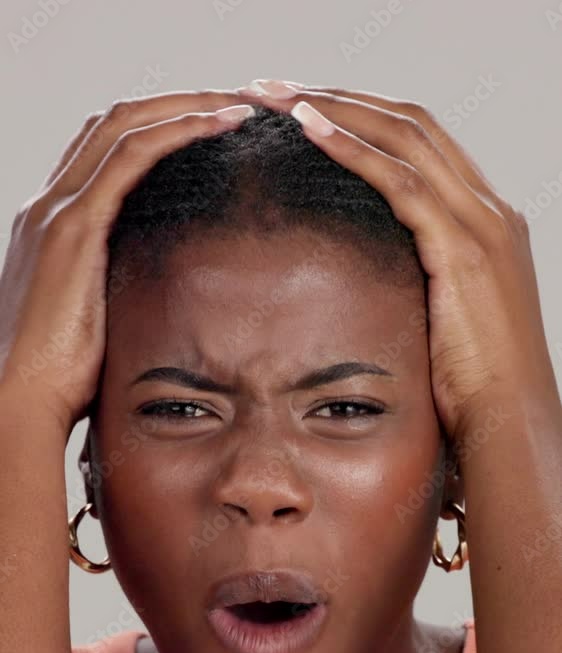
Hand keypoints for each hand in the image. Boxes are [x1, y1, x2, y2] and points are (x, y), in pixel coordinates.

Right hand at [0, 90, 253, 435]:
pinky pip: (130, 156)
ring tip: (241, 106)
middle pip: (115, 122)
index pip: (105, 150)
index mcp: (54, 226)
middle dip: (178, 102)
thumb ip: (117, 296)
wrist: (22, 401)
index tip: (212, 129)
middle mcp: (49, 206)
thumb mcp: (95, 323)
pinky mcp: (73, 229)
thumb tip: (159, 305)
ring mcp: (57, 212)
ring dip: (186, 105)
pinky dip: (178, 130)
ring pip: (124, 124)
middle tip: (236, 104)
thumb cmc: (60, 378)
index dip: (159, 127)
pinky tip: (221, 126)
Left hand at [236, 80, 559, 442]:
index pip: (420, 144)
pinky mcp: (463, 248)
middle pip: (410, 124)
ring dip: (336, 108)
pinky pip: (402, 181)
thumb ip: (418, 284)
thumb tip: (366, 283)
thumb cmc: (471, 384)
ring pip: (404, 137)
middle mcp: (488, 209)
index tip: (305, 111)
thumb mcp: (444, 319)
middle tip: (276, 89)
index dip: (361, 118)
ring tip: (277, 97)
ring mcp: (480, 224)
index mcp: (483, 223)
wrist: (508, 418)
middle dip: (341, 97)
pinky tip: (310, 129)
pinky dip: (353, 148)